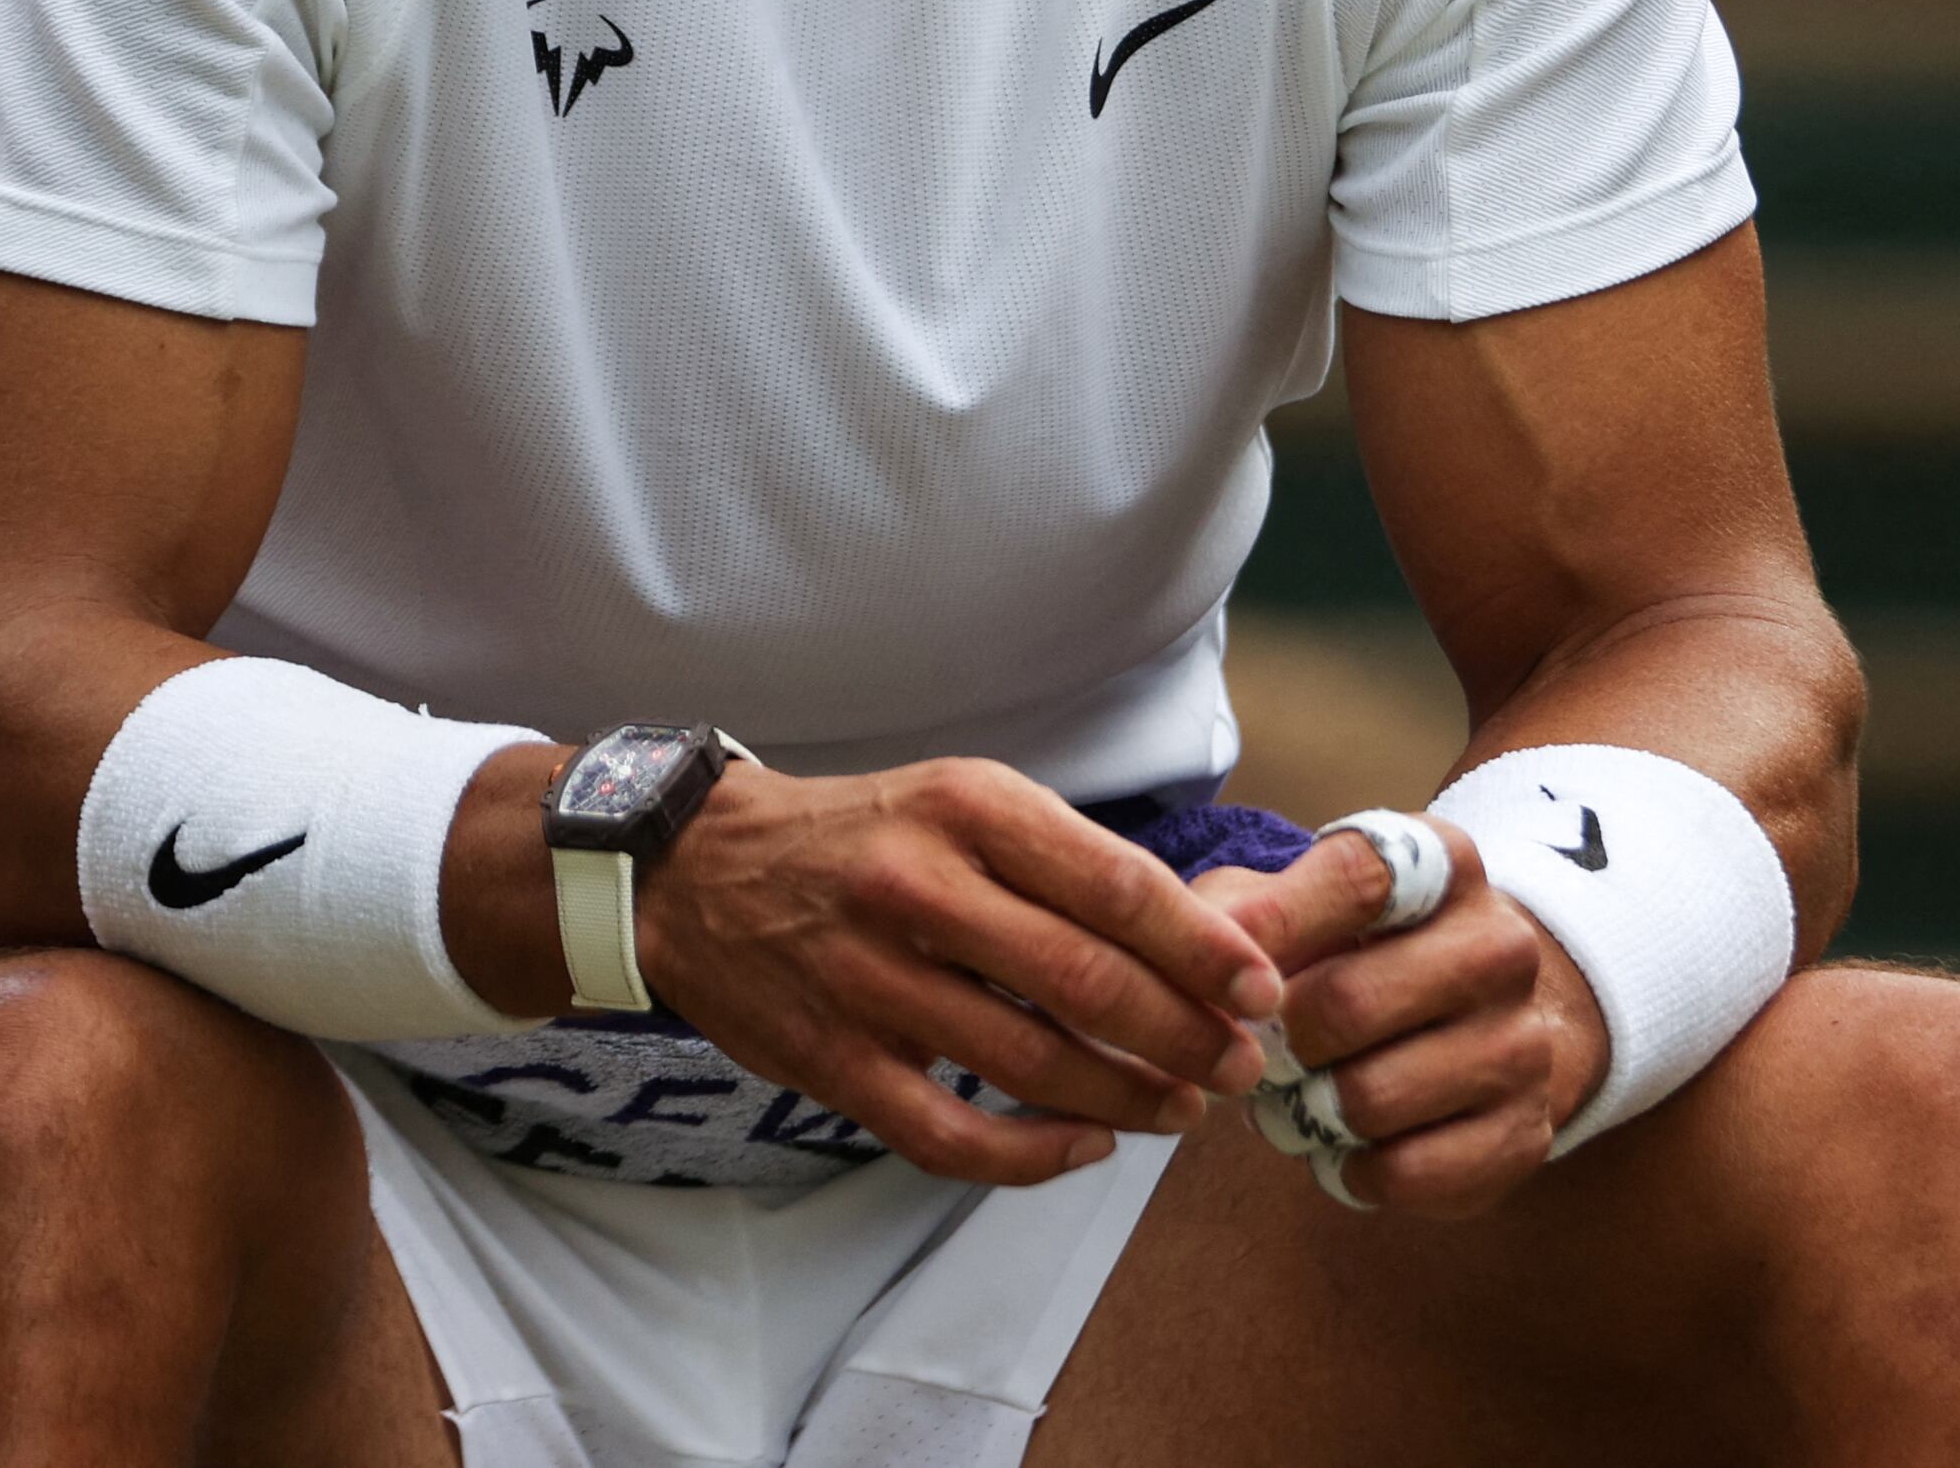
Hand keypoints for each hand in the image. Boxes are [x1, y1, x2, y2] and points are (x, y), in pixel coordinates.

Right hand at [631, 758, 1281, 1187]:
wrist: (698, 872)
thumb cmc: (869, 838)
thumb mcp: (965, 803)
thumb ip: (1068, 865)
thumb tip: (1202, 941)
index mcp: (967, 808)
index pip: (1112, 884)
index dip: (1200, 949)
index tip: (1261, 991)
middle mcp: (918, 888)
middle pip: (1083, 980)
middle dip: (1182, 1035)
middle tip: (1238, 1065)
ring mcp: (868, 981)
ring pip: (1029, 1064)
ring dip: (1126, 1099)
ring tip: (1182, 1109)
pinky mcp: (831, 1062)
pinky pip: (949, 1136)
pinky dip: (1032, 1156)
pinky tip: (1084, 1148)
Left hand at [1198, 823, 1604, 1219]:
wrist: (1477, 1024)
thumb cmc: (1354, 955)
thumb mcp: (1296, 905)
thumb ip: (1237, 916)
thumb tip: (1192, 959)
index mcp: (1443, 866)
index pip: (1355, 879)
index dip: (1274, 928)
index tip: (1224, 976)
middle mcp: (1501, 945)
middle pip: (1349, 1003)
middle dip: (1276, 1046)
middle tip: (1251, 1060)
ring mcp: (1523, 1043)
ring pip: (1371, 1100)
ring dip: (1307, 1115)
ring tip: (1295, 1102)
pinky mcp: (1525, 1134)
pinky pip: (1405, 1172)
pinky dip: (1351, 1170)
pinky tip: (1348, 1145)